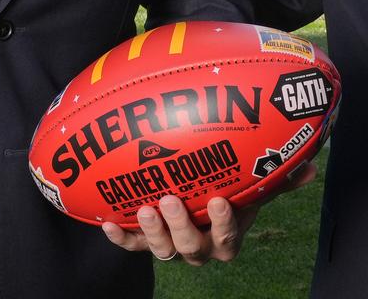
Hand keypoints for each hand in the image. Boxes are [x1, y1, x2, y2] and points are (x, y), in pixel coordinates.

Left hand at [102, 161, 316, 265]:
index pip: (227, 237)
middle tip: (171, 200)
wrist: (188, 196)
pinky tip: (107, 220)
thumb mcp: (249, 183)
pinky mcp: (143, 238)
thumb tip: (308, 166)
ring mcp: (170, 243)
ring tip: (144, 206)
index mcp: (224, 236)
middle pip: (191, 248)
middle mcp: (198, 246)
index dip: (223, 223)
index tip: (218, 199)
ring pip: (162, 249)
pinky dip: (120, 235)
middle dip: (181, 226)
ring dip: (151, 231)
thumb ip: (274, 176)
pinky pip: (131, 243)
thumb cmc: (225, 187)